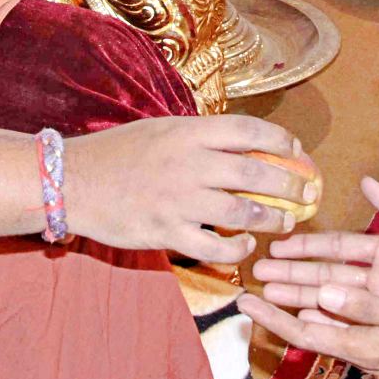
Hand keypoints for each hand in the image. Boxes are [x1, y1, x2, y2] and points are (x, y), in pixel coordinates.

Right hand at [65, 115, 318, 263]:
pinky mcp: (166, 232)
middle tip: (306, 191)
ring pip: (242, 212)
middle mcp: (188, 163)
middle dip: (291, 183)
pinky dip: (237, 249)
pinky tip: (245, 246)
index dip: (282, 141)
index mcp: (188, 132)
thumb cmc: (117, 153)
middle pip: (256, 173)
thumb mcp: (160, 129)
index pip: (249, 131)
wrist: (71, 182)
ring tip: (284, 222)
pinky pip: (215, 247)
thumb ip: (199, 137)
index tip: (297, 151)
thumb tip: (244, 144)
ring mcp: (178, 200)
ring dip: (272, 219)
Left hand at [241, 284, 378, 378]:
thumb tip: (323, 291)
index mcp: (365, 342)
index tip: (246, 300)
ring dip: (300, 293)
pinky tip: (321, 289)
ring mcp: (377, 336)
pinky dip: (327, 297)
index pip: (306, 331)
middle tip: (251, 280)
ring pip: (327, 312)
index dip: (273, 316)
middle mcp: (365, 341)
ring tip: (275, 277)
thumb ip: (366, 306)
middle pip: (310, 319)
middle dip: (281, 299)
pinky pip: (348, 313)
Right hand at [252, 174, 378, 332]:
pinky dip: (326, 324)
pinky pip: (353, 325)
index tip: (278, 244)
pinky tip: (301, 322)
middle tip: (257, 273)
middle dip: (290, 274)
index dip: (306, 245)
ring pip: (331, 301)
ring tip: (267, 297)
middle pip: (324, 275)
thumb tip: (367, 182)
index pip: (337, 246)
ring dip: (299, 298)